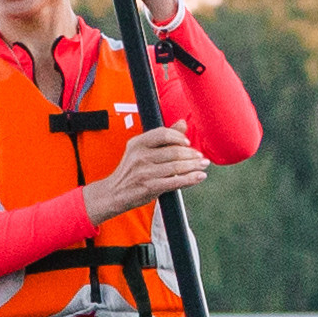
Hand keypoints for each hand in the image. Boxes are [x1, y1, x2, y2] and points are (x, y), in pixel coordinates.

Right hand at [87, 125, 205, 220]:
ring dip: (194, 166)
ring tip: (203, 165)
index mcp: (138, 143)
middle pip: (173, 151)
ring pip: (177, 167)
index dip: (179, 137)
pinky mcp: (150, 187)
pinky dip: (190, 179)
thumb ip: (163, 137)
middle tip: (200, 157)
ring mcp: (145, 172)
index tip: (188, 143)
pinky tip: (198, 176)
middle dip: (191, 154)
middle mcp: (140, 156)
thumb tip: (182, 123)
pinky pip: (175, 182)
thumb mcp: (141, 150)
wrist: (114, 193)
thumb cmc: (130, 171)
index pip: (163, 134)